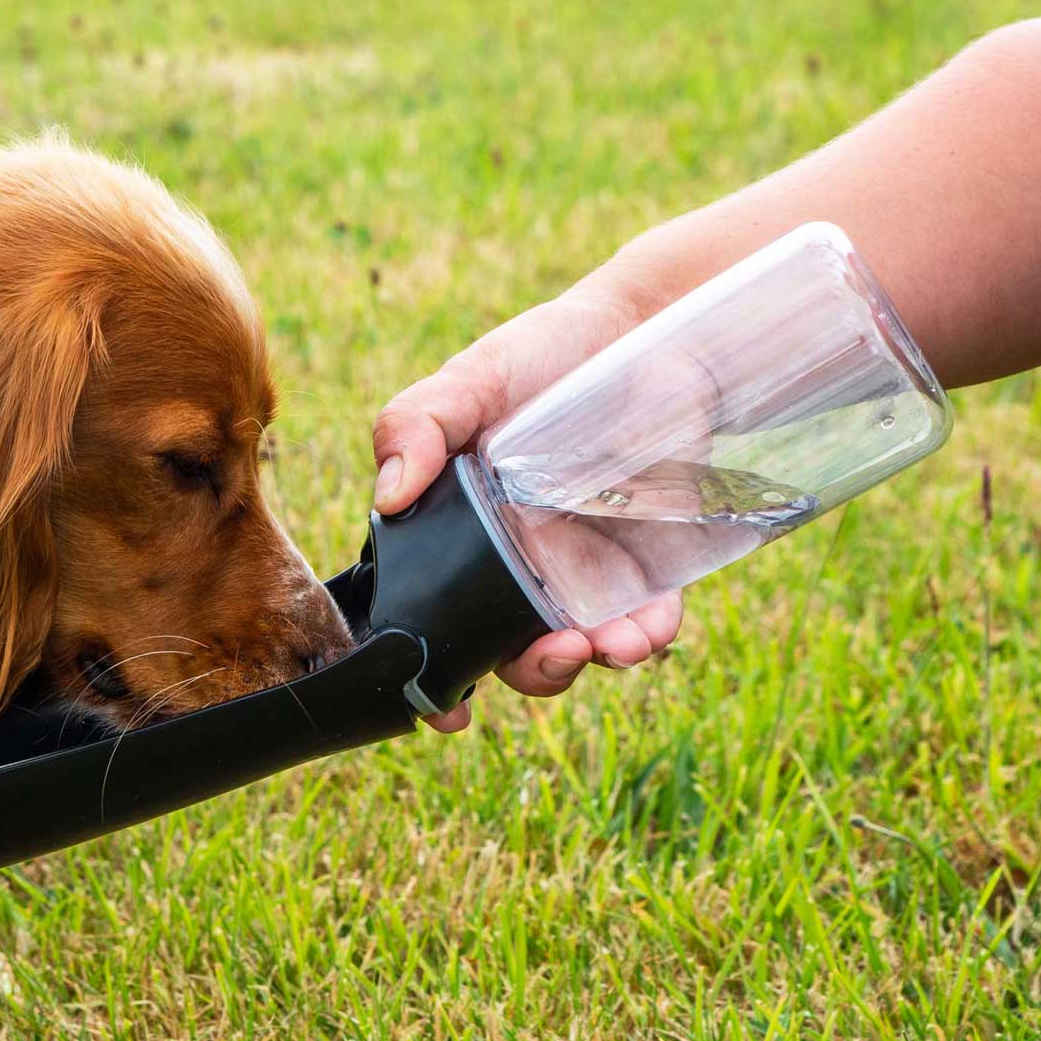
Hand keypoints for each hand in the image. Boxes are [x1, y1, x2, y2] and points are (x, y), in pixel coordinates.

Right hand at [372, 284, 682, 732]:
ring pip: (576, 647)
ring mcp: (579, 570)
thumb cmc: (544, 353)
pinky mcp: (643, 566)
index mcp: (453, 535)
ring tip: (613, 645)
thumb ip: (415, 423)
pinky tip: (651, 627)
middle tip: (556, 653)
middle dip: (532, 672)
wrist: (648, 331)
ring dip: (591, 662)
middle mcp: (511, 565)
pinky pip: (645, 621)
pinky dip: (648, 636)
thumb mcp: (470, 380)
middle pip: (507, 651)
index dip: (431, 674)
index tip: (446, 709)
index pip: (431, 617)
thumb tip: (389, 494)